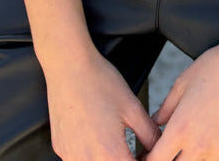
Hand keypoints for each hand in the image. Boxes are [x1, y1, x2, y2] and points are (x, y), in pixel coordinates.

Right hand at [44, 43, 161, 160]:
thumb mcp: (133, 107)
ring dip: (108, 159)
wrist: (68, 66)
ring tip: (115, 142)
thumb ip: (150, 134)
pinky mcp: (60, 148)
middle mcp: (87, 160)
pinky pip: (78, 159)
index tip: (146, 155)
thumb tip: (158, 147)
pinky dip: (91, 155)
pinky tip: (96, 136)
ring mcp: (70, 156)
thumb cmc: (99, 82)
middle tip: (135, 150)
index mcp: (110, 153)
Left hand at [144, 38, 218, 160]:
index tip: (151, 155)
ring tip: (196, 147)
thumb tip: (155, 123)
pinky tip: (215, 152)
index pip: (157, 160)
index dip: (150, 160)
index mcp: (180, 128)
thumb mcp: (183, 82)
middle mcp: (199, 145)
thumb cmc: (216, 66)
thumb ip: (166, 108)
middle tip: (174, 150)